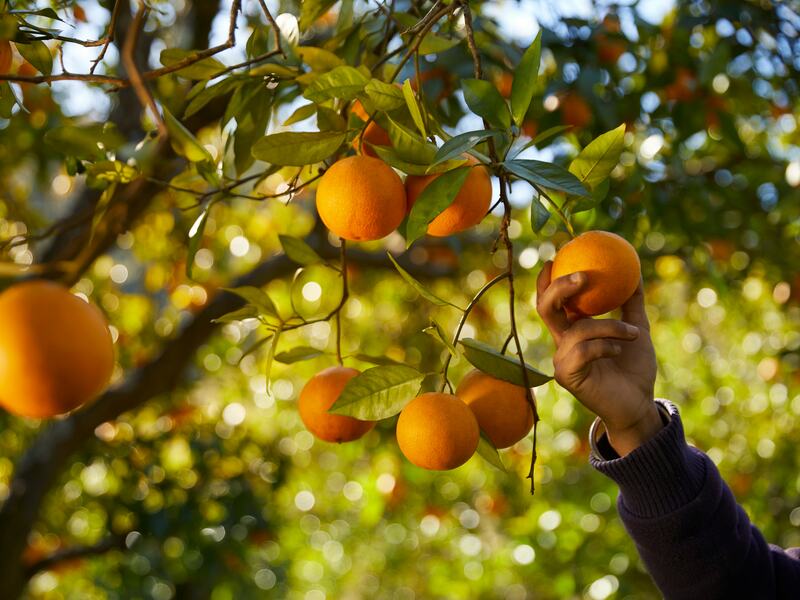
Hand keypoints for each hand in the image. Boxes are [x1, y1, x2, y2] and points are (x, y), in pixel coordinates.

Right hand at [536, 262, 661, 455]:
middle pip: (546, 308)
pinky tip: (619, 351)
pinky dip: (607, 345)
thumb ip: (631, 302)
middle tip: (583, 276)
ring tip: (633, 333)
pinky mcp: (567, 376)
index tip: (558, 256)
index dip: (548, 278)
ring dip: (609, 326)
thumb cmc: (634, 368)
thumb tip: (635, 269)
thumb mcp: (636, 328)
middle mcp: (561, 342)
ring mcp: (561, 359)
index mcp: (572, 328)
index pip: (551, 299)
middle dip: (560, 288)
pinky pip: (585, 350)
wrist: (638, 403)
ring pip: (578, 329)